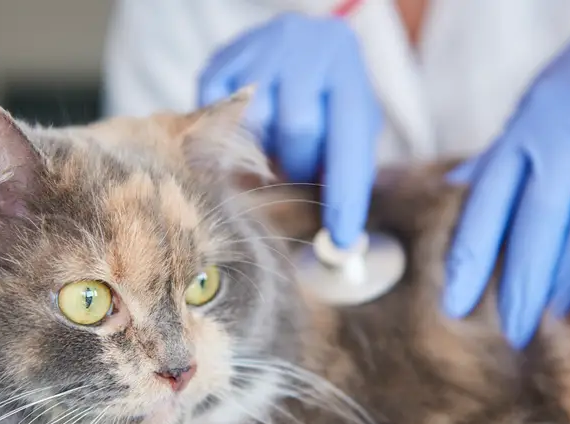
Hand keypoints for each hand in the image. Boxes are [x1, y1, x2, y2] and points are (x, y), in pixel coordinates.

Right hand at [197, 12, 381, 248]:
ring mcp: (257, 50)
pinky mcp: (219, 61)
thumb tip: (339, 237)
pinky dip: (229, 136)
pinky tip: (246, 128)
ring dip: (262, 151)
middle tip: (296, 168)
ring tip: (271, 145)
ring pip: (253, 127)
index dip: (344, 195)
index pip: (347, 142)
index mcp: (346, 69)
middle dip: (298, 163)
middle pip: (296, 131)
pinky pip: (218, 117)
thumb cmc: (331, 96)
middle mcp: (303, 49)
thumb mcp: (352, 122)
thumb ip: (347, 166)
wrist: (302, 39)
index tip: (342, 238)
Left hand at [443, 8, 569, 347]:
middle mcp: (563, 131)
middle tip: (512, 330)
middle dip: (524, 276)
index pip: (489, 202)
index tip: (454, 306)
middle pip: (540, 213)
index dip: (471, 256)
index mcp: (523, 132)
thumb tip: (450, 190)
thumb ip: (495, 161)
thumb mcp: (528, 119)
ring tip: (553, 313)